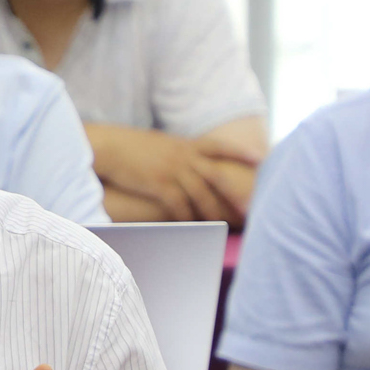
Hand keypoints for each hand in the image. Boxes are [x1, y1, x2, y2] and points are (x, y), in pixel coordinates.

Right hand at [87, 124, 251, 222]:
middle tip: (251, 206)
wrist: (108, 147)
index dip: (240, 151)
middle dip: (236, 192)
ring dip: (214, 211)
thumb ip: (180, 151)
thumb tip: (192, 158)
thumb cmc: (132, 147)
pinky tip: (191, 226)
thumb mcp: (161, 143)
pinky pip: (179, 204)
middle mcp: (182, 156)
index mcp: (184, 144)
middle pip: (217, 175)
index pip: (219, 145)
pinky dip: (187, 217)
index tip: (261, 158)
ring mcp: (171, 170)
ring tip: (225, 225)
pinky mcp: (158, 184)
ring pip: (201, 194)